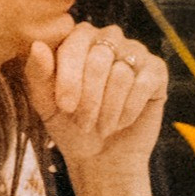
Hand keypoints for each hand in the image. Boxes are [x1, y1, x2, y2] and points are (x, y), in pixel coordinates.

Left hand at [25, 19, 171, 193]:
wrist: (102, 157)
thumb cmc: (70, 126)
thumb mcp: (45, 104)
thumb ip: (37, 74)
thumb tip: (37, 45)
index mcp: (79, 38)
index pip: (74, 44)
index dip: (69, 78)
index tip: (65, 107)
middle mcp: (109, 38)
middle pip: (99, 59)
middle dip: (89, 98)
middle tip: (83, 124)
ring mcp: (135, 51)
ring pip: (121, 74)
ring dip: (108, 109)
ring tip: (102, 127)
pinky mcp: (156, 70)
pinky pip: (144, 83)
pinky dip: (129, 109)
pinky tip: (122, 122)